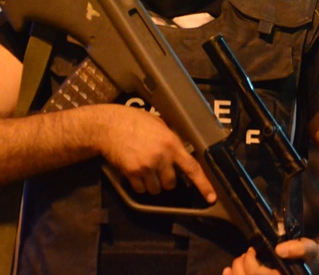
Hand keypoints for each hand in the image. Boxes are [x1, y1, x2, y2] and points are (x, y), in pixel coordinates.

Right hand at [96, 104, 215, 201]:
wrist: (107, 126)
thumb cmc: (132, 120)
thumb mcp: (157, 123)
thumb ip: (170, 138)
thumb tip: (179, 151)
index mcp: (171, 143)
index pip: (192, 168)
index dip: (203, 185)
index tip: (211, 198)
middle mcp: (161, 156)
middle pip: (171, 183)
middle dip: (165, 179)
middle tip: (157, 169)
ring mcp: (146, 166)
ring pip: (156, 189)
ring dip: (152, 184)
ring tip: (144, 170)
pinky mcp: (132, 173)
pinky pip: (141, 189)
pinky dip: (139, 185)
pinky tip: (134, 172)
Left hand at [223, 242, 318, 274]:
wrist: (313, 263)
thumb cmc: (310, 257)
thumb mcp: (308, 249)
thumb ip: (298, 249)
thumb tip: (279, 250)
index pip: (257, 274)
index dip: (250, 261)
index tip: (251, 251)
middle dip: (240, 266)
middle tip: (244, 256)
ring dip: (233, 273)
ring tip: (237, 263)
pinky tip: (228, 271)